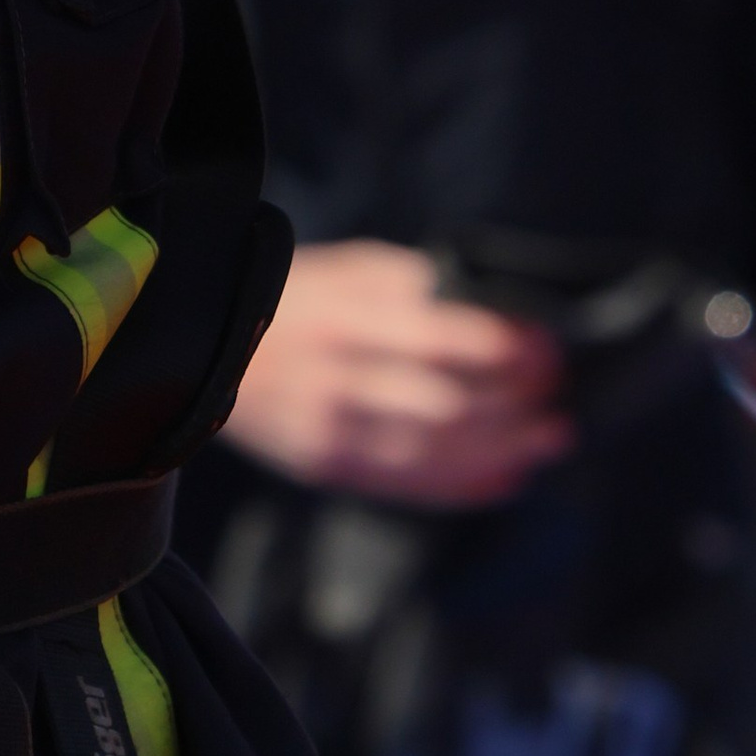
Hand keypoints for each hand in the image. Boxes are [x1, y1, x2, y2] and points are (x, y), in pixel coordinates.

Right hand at [224, 239, 573, 509]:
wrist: (198, 345)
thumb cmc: (293, 296)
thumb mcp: (348, 269)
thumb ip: (416, 288)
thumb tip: (499, 314)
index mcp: (345, 316)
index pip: (444, 339)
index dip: (507, 350)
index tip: (547, 349)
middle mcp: (337, 377)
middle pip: (447, 405)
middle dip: (515, 406)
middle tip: (557, 398)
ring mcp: (328, 429)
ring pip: (433, 452)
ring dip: (504, 450)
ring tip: (548, 439)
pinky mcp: (322, 465)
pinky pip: (405, 485)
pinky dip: (463, 486)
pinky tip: (506, 477)